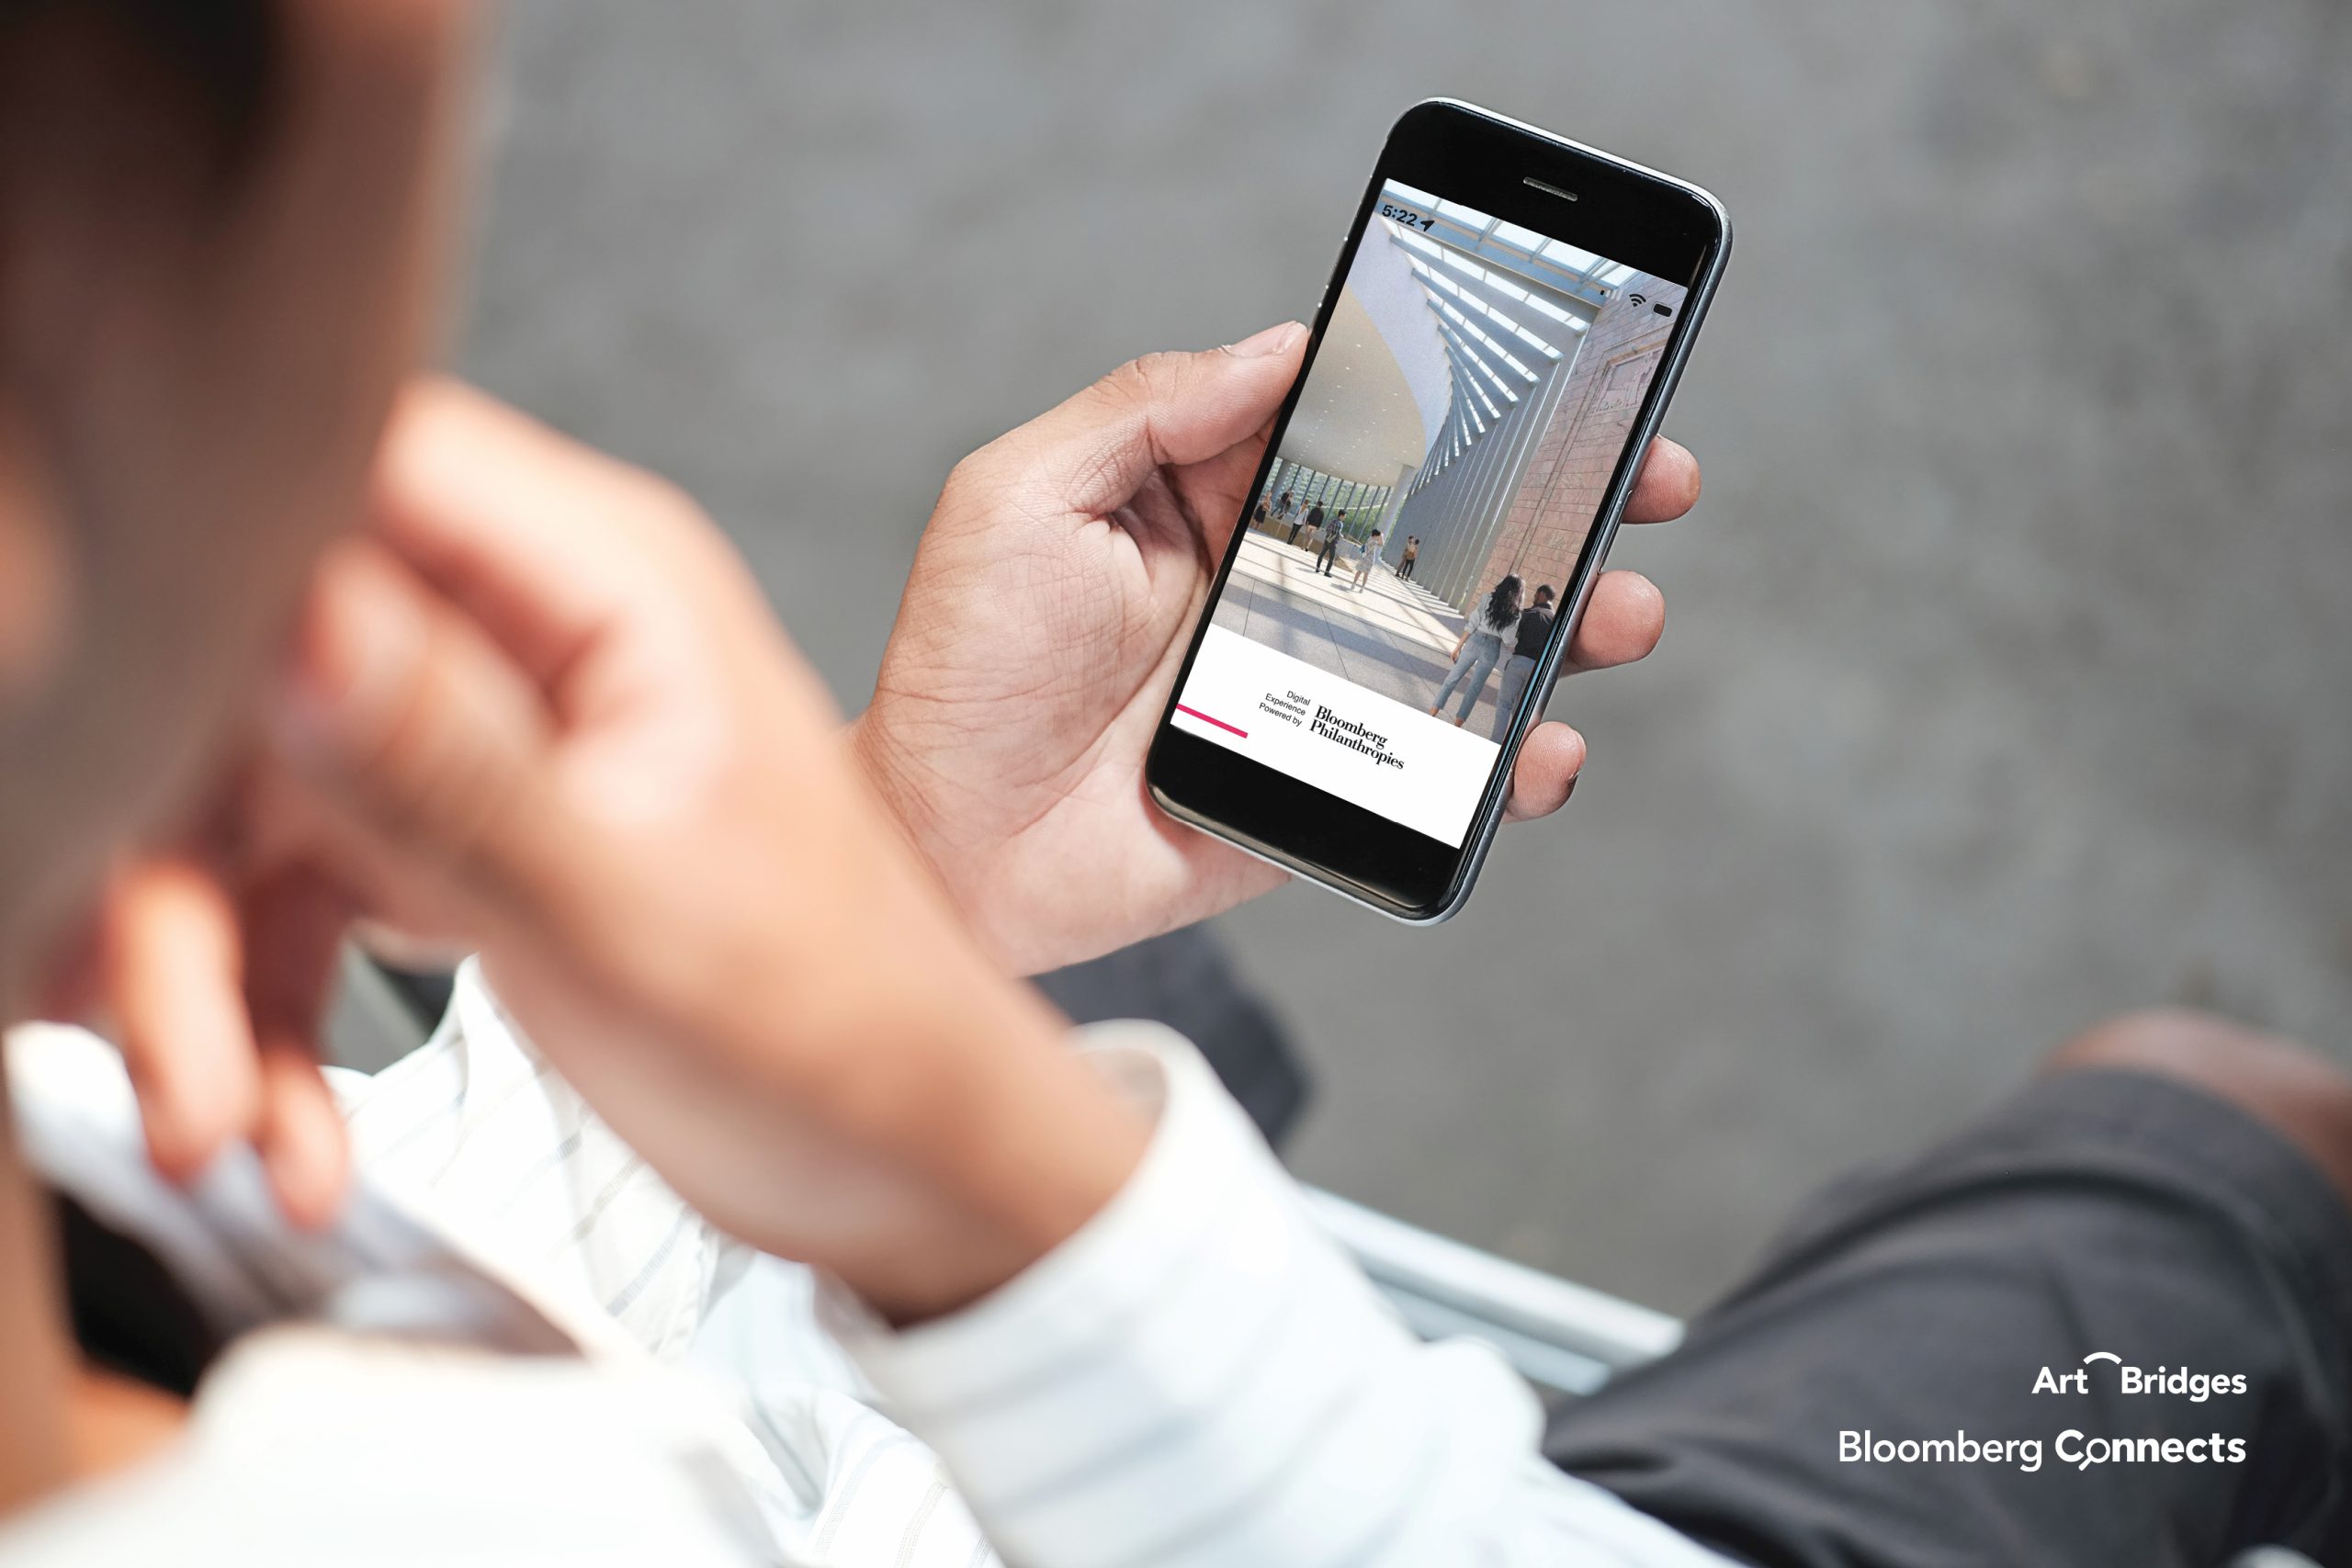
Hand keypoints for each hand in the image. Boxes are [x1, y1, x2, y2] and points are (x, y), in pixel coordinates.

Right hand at [114, 381, 1147, 1320]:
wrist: (906, 1158)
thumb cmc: (830, 1034)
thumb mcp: (625, 912)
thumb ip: (449, 766)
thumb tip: (289, 617)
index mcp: (608, 584)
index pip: (347, 469)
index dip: (204, 574)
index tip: (104, 711)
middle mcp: (537, 629)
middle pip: (257, 658)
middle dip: (177, 858)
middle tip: (163, 1046)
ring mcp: (493, 730)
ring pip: (251, 793)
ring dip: (202, 972)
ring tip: (228, 1131)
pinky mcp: (461, 829)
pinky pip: (296, 890)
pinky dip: (265, 1013)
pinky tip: (285, 1137)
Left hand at [853, 325, 1700, 975]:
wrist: (943, 848)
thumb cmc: (960, 668)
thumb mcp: (1022, 497)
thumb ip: (1147, 410)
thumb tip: (1281, 345)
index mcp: (1215, 499)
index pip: (1362, 428)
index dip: (1460, 398)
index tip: (1557, 372)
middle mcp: (1277, 587)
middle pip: (1446, 532)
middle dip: (1556, 506)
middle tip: (1648, 482)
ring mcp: (1310, 690)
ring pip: (1466, 646)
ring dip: (1561, 624)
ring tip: (1617, 611)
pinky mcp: (1323, 790)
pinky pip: (1437, 770)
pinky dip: (1507, 760)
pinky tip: (1542, 745)